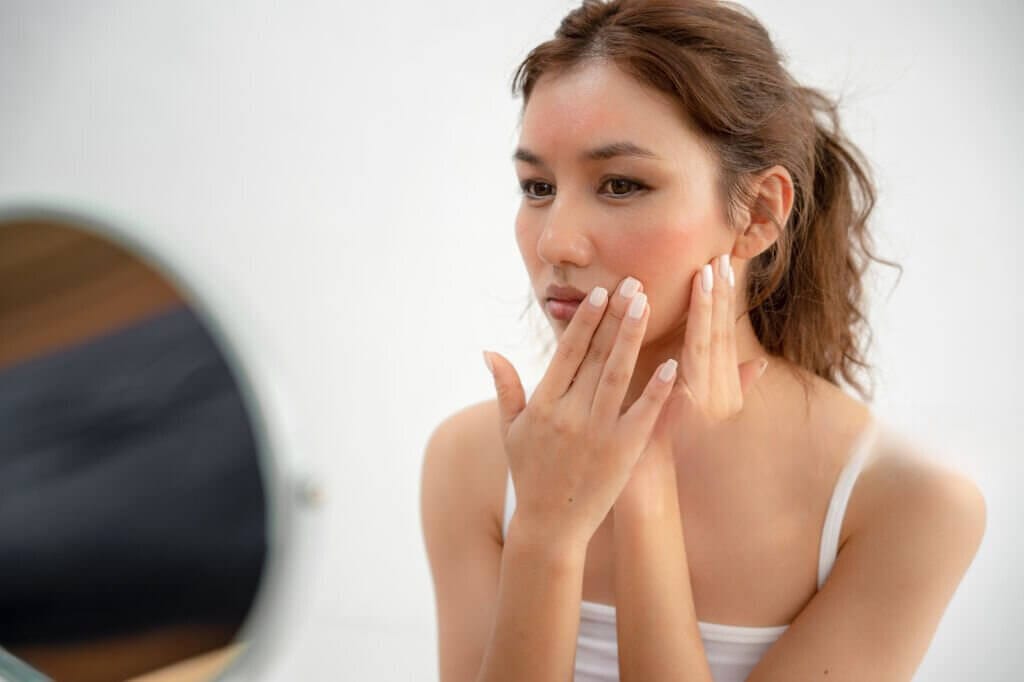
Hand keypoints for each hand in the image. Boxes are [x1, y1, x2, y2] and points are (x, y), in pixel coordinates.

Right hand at [484, 276, 677, 548]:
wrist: (550, 526)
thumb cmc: (530, 473)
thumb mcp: (511, 430)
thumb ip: (506, 388)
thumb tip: (490, 350)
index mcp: (543, 405)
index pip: (567, 352)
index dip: (584, 321)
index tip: (600, 293)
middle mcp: (569, 414)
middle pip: (595, 356)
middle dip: (615, 317)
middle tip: (633, 284)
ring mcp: (597, 433)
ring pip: (617, 375)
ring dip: (632, 338)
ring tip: (646, 306)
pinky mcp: (621, 452)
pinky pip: (642, 414)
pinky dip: (656, 389)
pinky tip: (671, 364)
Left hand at [619, 254, 768, 505]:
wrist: (645, 486)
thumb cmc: (661, 446)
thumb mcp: (691, 412)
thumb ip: (730, 386)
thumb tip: (758, 363)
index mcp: (717, 390)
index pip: (718, 335)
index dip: (720, 302)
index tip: (721, 266)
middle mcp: (716, 395)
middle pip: (716, 334)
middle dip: (718, 296)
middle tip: (718, 258)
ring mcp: (704, 402)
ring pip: (706, 343)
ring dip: (708, 307)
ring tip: (707, 272)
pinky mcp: (687, 409)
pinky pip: (690, 364)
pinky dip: (693, 335)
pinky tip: (694, 311)